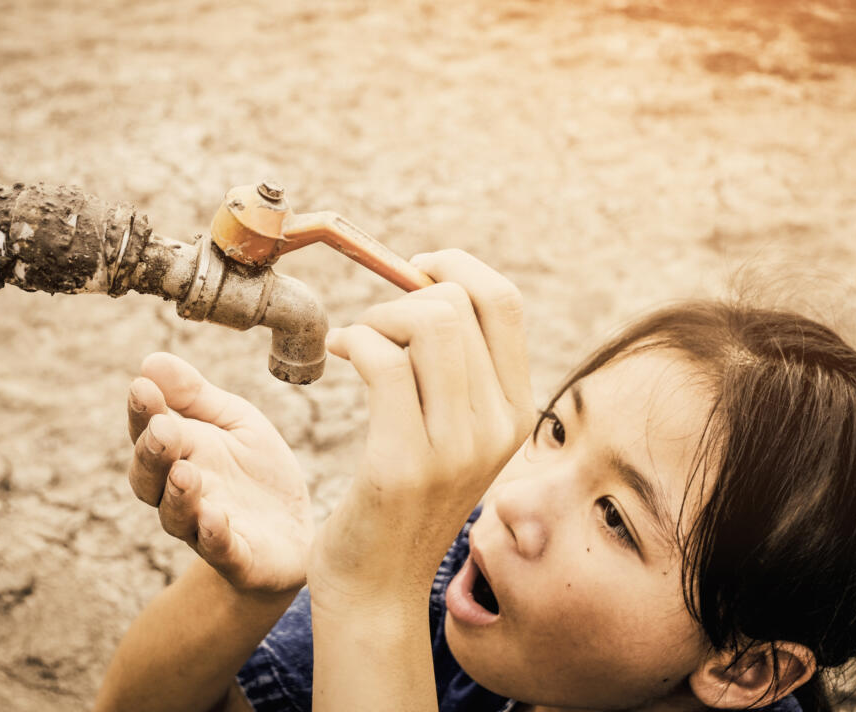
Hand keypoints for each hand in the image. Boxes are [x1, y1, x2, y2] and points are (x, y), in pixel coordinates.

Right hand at [127, 353, 313, 594]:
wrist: (295, 532)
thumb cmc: (257, 472)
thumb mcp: (234, 423)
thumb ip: (195, 396)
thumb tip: (150, 361)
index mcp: (179, 456)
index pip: (148, 433)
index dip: (142, 413)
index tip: (141, 387)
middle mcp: (182, 495)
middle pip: (150, 479)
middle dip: (152, 454)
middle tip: (162, 429)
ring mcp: (206, 529)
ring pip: (177, 517)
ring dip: (178, 495)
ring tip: (185, 472)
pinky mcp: (238, 558)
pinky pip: (219, 550)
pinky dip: (214, 535)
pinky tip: (214, 517)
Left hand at [307, 250, 535, 608]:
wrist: (378, 588)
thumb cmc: (403, 501)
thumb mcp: (452, 435)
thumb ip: (455, 372)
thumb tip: (427, 287)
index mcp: (517, 411)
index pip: (505, 302)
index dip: (456, 267)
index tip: (414, 269)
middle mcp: (498, 426)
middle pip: (459, 304)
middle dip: (402, 296)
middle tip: (373, 327)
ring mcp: (456, 448)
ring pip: (426, 323)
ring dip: (376, 318)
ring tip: (356, 342)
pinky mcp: (404, 463)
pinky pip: (382, 361)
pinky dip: (353, 342)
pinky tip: (338, 354)